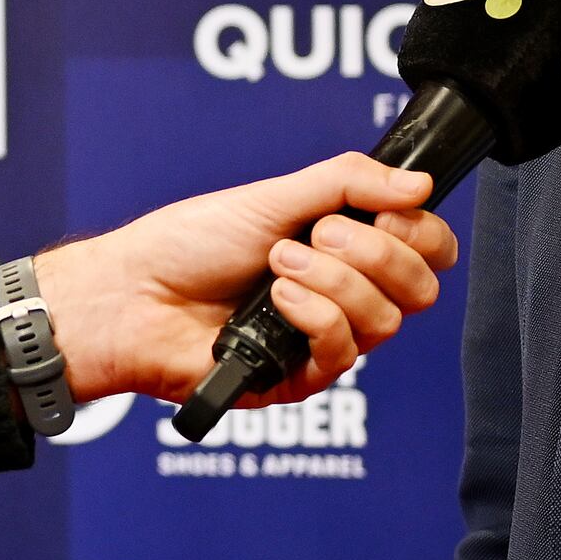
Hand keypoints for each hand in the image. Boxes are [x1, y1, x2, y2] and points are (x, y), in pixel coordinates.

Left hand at [30, 154, 459, 408]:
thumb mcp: (273, 196)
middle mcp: (344, 296)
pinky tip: (276, 298)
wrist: (133, 293)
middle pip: (420, 288)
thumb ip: (349, 182)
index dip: (421, 231)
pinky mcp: (298, 377)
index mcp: (345, 250)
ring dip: (334, 279)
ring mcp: (322, 340)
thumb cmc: (190, 245)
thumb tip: (422, 182)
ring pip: (386, 321)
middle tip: (319, 233)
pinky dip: (314, 314)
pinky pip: (343, 352)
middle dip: (377, 252)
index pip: (427, 251)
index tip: (386, 209)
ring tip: (278, 263)